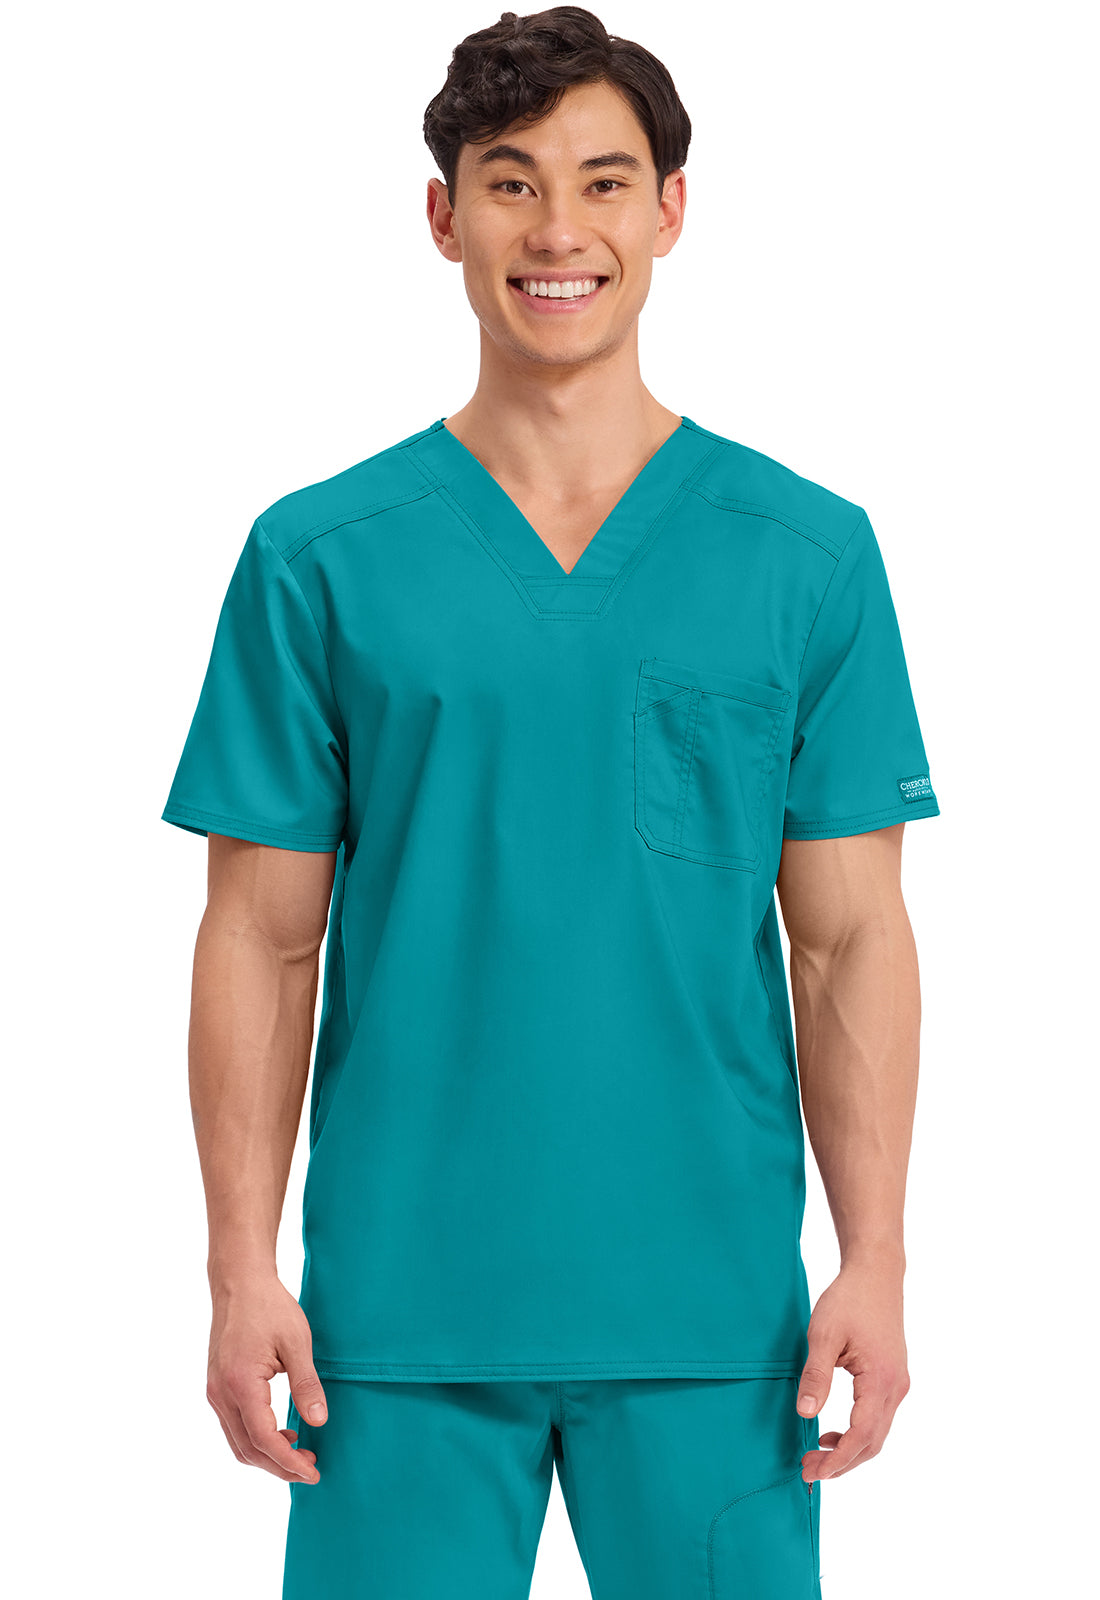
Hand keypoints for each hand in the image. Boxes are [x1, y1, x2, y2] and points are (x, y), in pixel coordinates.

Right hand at [205, 1271, 327, 1483]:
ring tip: (300, 1453)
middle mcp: (220, 1394)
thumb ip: (306, 1384)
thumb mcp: (297, 1342)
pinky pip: (233, 1426)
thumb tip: (318, 1422)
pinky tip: (282, 1431)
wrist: (239, 1282)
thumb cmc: (270, 1306)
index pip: (264, 1439)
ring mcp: (214, 1392)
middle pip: (247, 1450)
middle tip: (311, 1468)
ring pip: (237, 1442)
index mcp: (240, 1384)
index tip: (313, 1472)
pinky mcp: (216, 1387)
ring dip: (267, 1455)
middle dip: (279, 1466)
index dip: (289, 1462)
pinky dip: (255, 1439)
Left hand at [795, 1257, 910, 1480]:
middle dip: (842, 1463)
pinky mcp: (893, 1377)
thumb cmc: (849, 1299)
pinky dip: (858, 1432)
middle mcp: (896, 1387)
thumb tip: (805, 1414)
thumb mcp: (824, 1334)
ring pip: (877, 1432)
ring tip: (818, 1455)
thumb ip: (815, 1376)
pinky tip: (833, 1431)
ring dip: (850, 1450)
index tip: (812, 1470)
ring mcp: (898, 1383)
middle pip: (873, 1442)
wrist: (876, 1273)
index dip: (837, 1459)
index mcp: (881, 1380)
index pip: (861, 1436)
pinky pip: (878, 1417)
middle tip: (809, 1470)